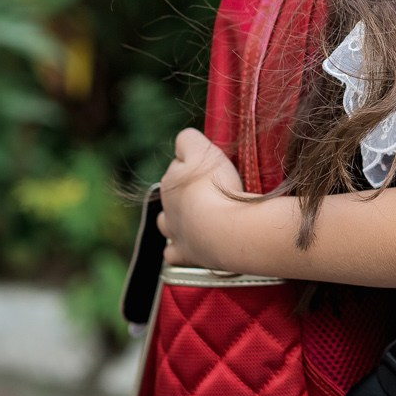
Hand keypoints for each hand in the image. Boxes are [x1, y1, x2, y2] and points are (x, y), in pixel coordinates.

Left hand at [158, 128, 245, 269]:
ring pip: (167, 225)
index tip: (211, 167)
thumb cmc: (216, 188)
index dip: (194, 164)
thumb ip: (188, 140)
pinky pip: (174, 253)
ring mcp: (175, 234)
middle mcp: (168, 208)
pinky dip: (180, 249)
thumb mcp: (203, 150)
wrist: (227, 231)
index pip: (178, 166)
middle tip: (212, 191)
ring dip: (178, 221)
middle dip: (186, 193)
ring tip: (198, 218)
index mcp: (170, 183)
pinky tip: (193, 245)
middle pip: (172, 196)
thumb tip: (183, 141)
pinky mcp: (186, 255)